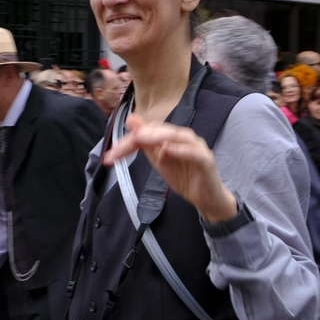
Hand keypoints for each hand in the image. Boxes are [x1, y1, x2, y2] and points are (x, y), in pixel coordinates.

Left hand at [103, 115, 236, 223]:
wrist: (207, 199)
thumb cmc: (185, 178)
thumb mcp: (160, 161)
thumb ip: (146, 144)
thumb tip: (131, 120)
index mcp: (173, 137)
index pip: (149, 131)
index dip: (129, 141)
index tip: (111, 155)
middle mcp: (185, 137)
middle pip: (160, 131)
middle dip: (138, 138)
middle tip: (118, 149)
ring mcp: (197, 147)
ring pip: (177, 136)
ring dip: (157, 136)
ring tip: (139, 138)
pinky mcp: (206, 160)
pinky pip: (193, 152)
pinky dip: (180, 150)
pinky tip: (166, 149)